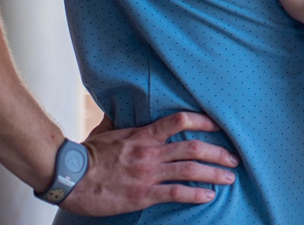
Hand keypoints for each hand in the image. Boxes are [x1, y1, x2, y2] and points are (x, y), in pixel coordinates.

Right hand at [59, 111, 237, 214]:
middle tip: (234, 158)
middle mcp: (150, 153)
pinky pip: (176, 193)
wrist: (69, 178)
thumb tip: (118, 107)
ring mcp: (148, 174)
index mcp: (143, 135)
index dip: (203, 121)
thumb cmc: (86, 154)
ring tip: (229, 178)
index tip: (220, 125)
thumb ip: (119, 121)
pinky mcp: (143, 195)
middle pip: (193, 148)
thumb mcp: (106, 131)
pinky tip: (209, 196)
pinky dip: (196, 194)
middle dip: (218, 153)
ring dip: (214, 174)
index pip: (180, 121)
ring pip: (190, 170)